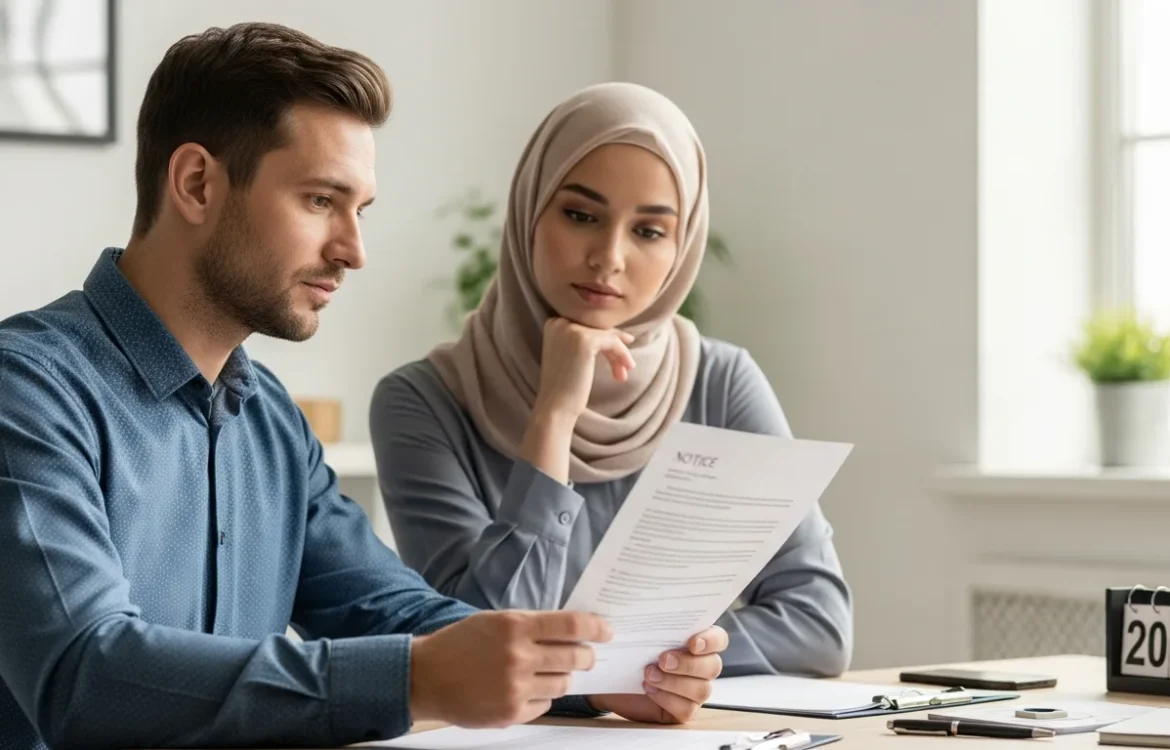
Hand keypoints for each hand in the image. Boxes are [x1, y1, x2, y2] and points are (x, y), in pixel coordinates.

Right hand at [410, 610, 611, 727]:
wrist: (426, 677)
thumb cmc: (461, 644)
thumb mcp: (495, 621)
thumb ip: (532, 625)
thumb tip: (572, 630)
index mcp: (515, 626)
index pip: (571, 625)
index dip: (596, 628)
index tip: (607, 631)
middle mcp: (518, 656)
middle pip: (576, 657)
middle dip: (586, 656)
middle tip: (584, 656)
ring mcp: (515, 687)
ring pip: (563, 684)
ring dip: (561, 677)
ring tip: (543, 673)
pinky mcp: (511, 713)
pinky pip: (545, 705)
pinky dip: (541, 698)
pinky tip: (523, 690)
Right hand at [519, 319, 635, 483]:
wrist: (556, 406)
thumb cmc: (565, 386)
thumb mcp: (572, 356)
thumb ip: (585, 340)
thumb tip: (620, 333)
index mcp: (554, 323)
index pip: (588, 325)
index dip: (605, 338)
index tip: (618, 354)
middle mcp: (560, 322)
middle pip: (598, 329)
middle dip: (614, 348)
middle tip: (625, 367)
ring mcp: (571, 329)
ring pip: (607, 335)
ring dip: (619, 354)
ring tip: (623, 373)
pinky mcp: (584, 340)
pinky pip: (612, 341)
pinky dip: (622, 354)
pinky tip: (625, 370)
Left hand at [587, 626, 728, 723]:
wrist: (613, 676)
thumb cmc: (630, 649)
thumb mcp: (637, 631)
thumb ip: (646, 620)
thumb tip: (635, 610)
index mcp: (696, 641)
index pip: (719, 639)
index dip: (711, 641)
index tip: (693, 643)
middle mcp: (700, 665)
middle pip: (713, 666)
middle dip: (688, 664)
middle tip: (663, 660)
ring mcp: (694, 689)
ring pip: (701, 689)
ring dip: (674, 682)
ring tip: (648, 675)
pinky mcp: (682, 710)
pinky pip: (686, 709)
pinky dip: (667, 699)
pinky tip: (649, 689)